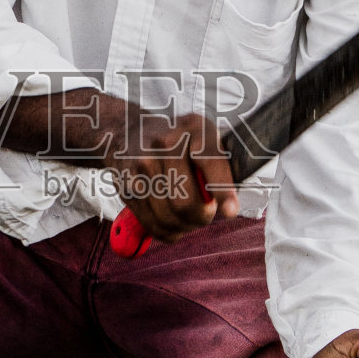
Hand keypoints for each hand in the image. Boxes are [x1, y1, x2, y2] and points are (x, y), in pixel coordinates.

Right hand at [112, 108, 238, 243]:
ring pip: (169, 218)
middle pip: (186, 201)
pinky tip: (174, 219)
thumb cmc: (183, 143)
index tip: (230, 211)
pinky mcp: (128, 185)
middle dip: (202, 215)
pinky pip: (153, 224)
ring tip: (190, 215)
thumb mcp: (208, 141)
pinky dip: (168, 230)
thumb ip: (222, 168)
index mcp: (194, 128)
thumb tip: (229, 207)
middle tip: (206, 212)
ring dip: (185, 224)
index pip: (209, 161)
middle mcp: (164, 144)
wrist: (131, 133)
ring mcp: (142, 165)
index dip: (221, 189)